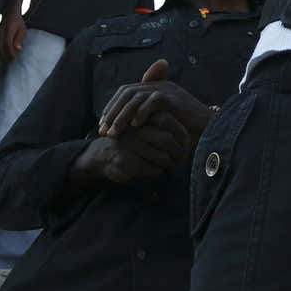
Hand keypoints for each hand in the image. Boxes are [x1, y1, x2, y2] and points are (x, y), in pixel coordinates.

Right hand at [0, 12, 26, 61]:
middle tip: (11, 61)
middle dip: (5, 56)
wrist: (9, 14)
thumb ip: (19, 39)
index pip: (7, 44)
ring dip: (0, 56)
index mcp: (8, 30)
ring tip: (7, 59)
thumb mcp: (22, 30)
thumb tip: (18, 49)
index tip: (14, 58)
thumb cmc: (18, 23)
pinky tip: (2, 55)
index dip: (10, 53)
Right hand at [71, 118, 192, 186]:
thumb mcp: (143, 128)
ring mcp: (129, 146)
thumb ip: (161, 126)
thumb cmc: (130, 141)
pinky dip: (159, 172)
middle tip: (183, 157)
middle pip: (166, 140)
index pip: (166, 120)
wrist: (102, 155)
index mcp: (140, 118)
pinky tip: (159, 171)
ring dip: (171, 164)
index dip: (180, 131)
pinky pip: (152, 170)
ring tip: (174, 165)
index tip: (187, 140)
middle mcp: (135, 130)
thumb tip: (189, 138)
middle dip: (179, 151)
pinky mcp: (126, 162)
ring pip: (161, 157)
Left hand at [99, 59, 213, 140]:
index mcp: (153, 87)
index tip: (103, 125)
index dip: (111, 107)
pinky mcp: (174, 97)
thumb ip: (146, 119)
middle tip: (104, 131)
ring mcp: (166, 89)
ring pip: (136, 97)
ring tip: (115, 133)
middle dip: (112, 112)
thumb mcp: (161, 123)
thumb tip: (125, 126)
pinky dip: (142, 113)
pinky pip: (153, 101)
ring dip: (122, 115)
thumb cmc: (185, 128)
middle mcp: (158, 85)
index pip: (125, 91)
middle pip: (126, 92)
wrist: (209, 128)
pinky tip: (135, 126)